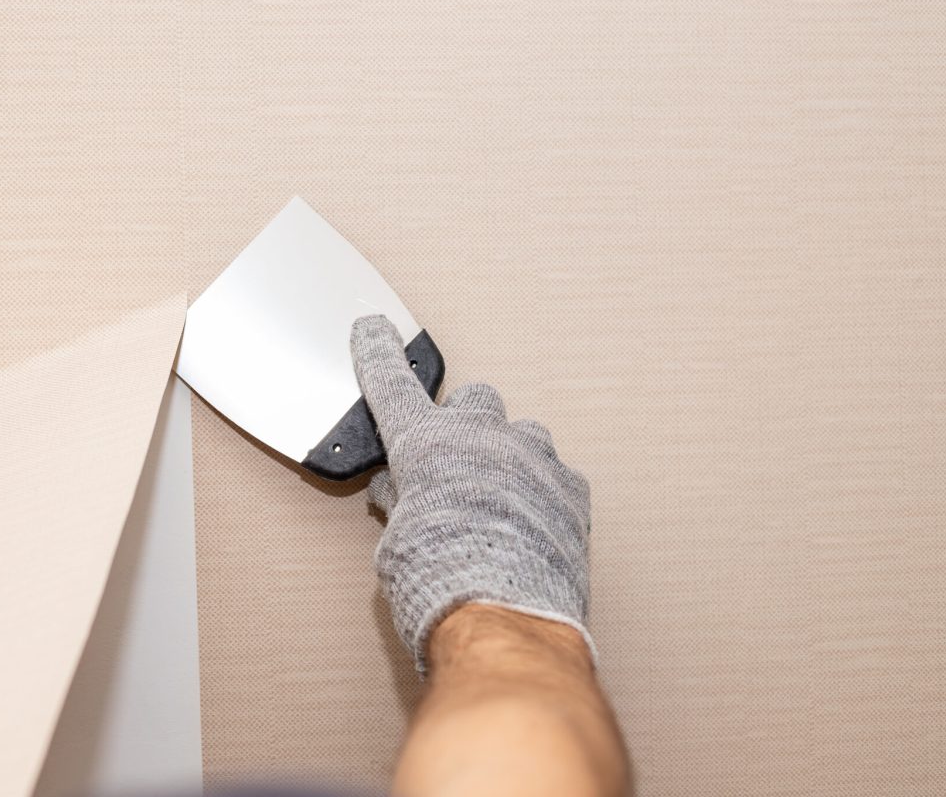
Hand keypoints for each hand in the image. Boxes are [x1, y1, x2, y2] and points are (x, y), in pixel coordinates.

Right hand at [351, 315, 592, 672]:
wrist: (504, 616)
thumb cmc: (440, 582)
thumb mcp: (398, 540)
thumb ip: (401, 504)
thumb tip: (399, 494)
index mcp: (425, 443)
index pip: (392, 384)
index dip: (379, 354)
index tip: (375, 330)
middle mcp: (480, 438)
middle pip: (474, 401)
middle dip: (464, 425)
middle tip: (454, 464)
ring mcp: (532, 458)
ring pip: (522, 434)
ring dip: (509, 456)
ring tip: (500, 500)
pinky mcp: (571, 489)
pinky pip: (555, 473)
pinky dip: (542, 490)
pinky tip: (531, 522)